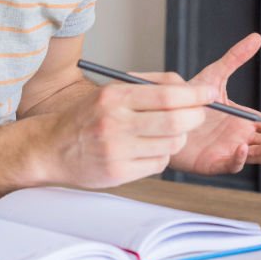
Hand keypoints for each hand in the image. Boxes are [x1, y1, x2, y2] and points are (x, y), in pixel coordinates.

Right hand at [41, 78, 216, 188]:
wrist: (49, 148)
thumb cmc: (86, 118)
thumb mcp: (110, 92)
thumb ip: (148, 86)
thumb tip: (189, 87)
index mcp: (114, 96)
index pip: (168, 94)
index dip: (196, 95)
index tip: (211, 93)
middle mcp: (115, 122)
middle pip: (176, 120)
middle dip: (196, 117)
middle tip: (199, 114)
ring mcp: (116, 150)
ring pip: (171, 144)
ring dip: (178, 138)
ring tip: (167, 133)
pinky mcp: (117, 173)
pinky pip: (159, 165)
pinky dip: (163, 157)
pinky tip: (149, 150)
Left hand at [163, 33, 260, 175]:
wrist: (162, 115)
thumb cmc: (188, 99)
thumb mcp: (215, 75)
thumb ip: (235, 59)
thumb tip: (257, 38)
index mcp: (246, 122)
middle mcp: (242, 138)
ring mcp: (230, 152)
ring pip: (259, 155)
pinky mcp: (213, 163)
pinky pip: (231, 164)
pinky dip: (240, 159)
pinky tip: (244, 147)